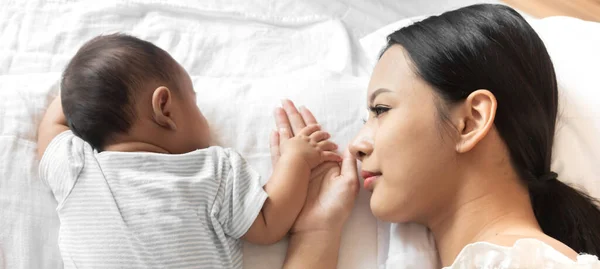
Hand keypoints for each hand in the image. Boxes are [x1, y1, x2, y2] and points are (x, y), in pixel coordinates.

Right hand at [271, 99, 358, 231]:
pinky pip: (280, 156)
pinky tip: (272, 132)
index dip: (310, 121)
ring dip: (282, 125)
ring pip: (288, 141)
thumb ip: (347, 165)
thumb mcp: (348, 184)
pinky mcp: (289, 177)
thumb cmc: (335, 209)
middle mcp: (311, 163)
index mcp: (325, 162)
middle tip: (285, 101)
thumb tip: (346, 147)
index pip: (316, 136)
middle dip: (292, 117)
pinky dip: (276, 144)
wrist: (318, 228)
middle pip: (299, 134)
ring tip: (276, 110)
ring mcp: (298, 170)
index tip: (303, 107)